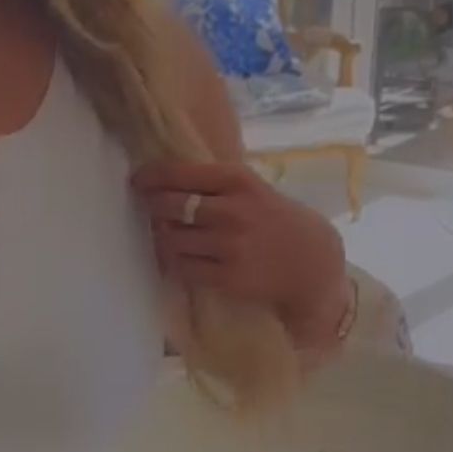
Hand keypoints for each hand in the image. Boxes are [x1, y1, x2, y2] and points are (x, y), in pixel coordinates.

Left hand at [132, 161, 349, 346]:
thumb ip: (216, 184)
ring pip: (171, 239)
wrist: (314, 263)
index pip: (181, 173)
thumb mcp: (254, 190)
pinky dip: (174, 262)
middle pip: (170, 205)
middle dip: (154, 207)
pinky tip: (178, 258)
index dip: (152, 176)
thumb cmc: (278, 220)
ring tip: (166, 235)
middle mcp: (232, 211)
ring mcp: (229, 246)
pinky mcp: (228, 278)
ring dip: (162, 237)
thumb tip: (164, 178)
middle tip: (150, 209)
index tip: (138, 180)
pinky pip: (183, 268)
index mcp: (238, 181)